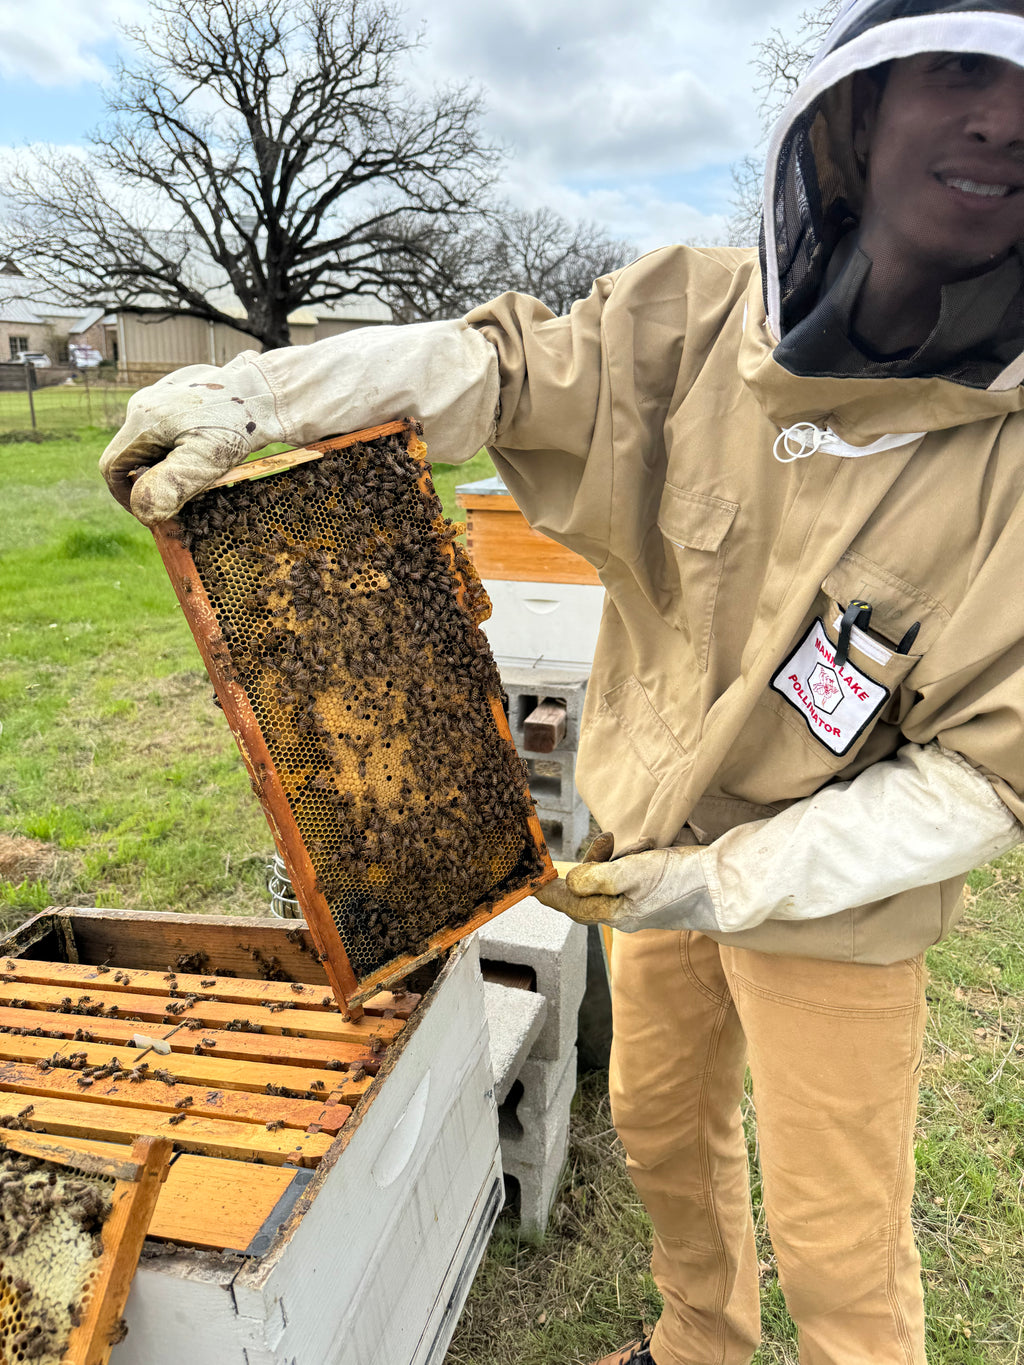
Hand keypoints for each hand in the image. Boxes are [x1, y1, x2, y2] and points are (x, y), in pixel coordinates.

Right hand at [99, 359, 283, 523]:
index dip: (126, 497)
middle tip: (184, 495)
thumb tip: (142, 511)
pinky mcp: (177, 393)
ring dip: (167, 465)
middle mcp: (144, 403)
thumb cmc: (238, 426)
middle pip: (131, 455)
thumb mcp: (204, 461)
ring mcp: (160, 395)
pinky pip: (166, 429)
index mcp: (142, 420)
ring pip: (150, 443)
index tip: (153, 512)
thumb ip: (169, 486)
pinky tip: (207, 451)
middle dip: (151, 481)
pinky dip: (179, 448)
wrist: (268, 392)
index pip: (112, 467)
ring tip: (201, 473)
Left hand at [535, 838, 715, 932]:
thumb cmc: (678, 881)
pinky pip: (627, 873)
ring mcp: (637, 900)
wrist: (720, 884)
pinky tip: (646, 849)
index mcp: (614, 913)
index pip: (571, 905)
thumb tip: (573, 882)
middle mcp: (623, 910)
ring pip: (608, 878)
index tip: (532, 887)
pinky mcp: (651, 888)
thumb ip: (597, 878)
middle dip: (590, 864)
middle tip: (605, 843)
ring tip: (632, 845)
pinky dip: (629, 858)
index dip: (551, 895)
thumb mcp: (631, 874)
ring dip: (612, 857)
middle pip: (587, 890)